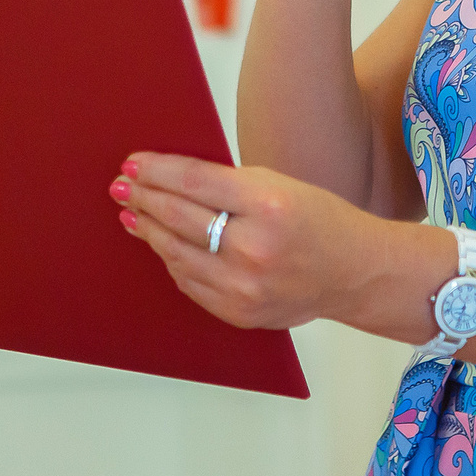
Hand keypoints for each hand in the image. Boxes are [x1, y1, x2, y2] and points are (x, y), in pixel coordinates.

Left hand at [109, 150, 421, 333]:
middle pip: (179, 217)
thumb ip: (227, 184)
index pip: (194, 181)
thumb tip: (168, 180)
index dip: (156, 171)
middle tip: (121, 185)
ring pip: (177, 254)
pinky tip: (162, 244)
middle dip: (144, 197)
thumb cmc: (319, 222)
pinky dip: (173, 260)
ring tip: (133, 213)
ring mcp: (244, 287)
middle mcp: (254, 248)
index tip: (133, 162)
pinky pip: (190, 283)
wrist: (355, 274)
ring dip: (149, 230)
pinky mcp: (239, 313)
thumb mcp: (279, 185)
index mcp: (269, 205)